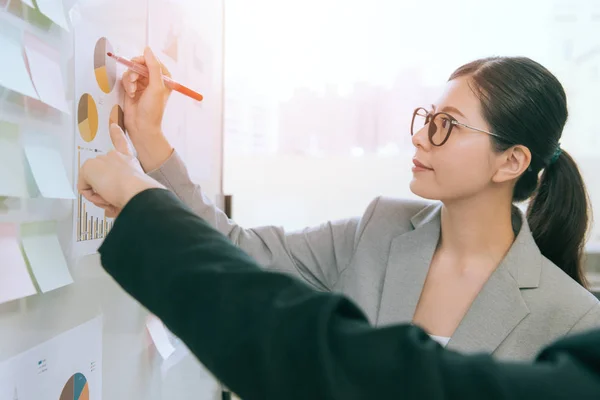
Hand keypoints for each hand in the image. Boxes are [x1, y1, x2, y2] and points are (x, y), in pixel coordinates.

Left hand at [78, 124, 163, 216]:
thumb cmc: (141, 193)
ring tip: (113, 197)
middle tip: (115, 199)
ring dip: (100, 195)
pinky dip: (91, 195)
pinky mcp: (89, 167)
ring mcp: (101, 160)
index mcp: (128, 160)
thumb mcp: (135, 191)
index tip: (114, 125)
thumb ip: (123, 195)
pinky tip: (103, 194)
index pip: (122, 144)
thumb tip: (109, 209)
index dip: (117, 134)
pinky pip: (84, 188)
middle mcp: (115, 157)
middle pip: (102, 175)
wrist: (136, 190)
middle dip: (104, 189)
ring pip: (93, 184)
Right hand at [122, 47, 173, 171]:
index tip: (138, 64)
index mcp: (164, 78)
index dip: (144, 60)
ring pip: (131, 70)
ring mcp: (143, 84)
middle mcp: (154, 79)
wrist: (141, 126)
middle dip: (135, 71)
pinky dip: (126, 84)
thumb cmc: (152, 110)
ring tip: (132, 90)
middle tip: (133, 79)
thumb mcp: (156, 87)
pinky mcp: (132, 88)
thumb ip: (153, 67)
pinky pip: (126, 78)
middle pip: (141, 63)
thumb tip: (147, 49)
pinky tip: (130, 94)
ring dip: (130, 79)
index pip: (153, 61)